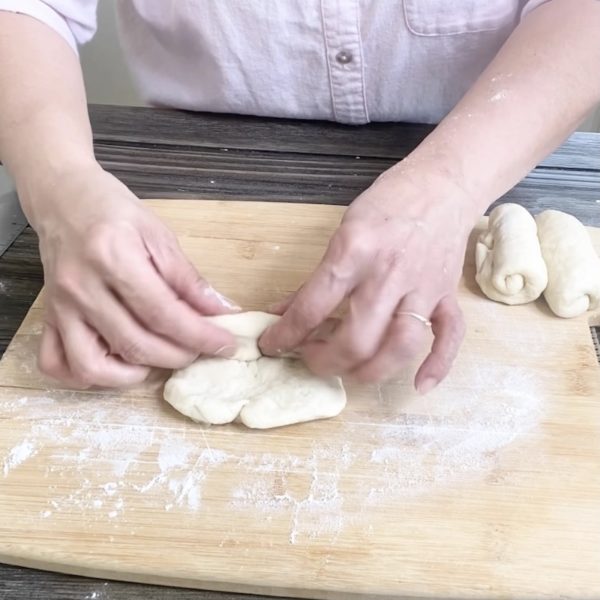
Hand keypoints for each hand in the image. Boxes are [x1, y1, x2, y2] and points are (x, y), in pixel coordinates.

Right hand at [26, 164, 237, 387]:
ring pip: (94, 366)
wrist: (63, 198)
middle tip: (201, 349)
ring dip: (135, 374)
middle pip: (135, 344)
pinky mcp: (49, 316)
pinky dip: (88, 376)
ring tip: (160, 358)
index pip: (163, 314)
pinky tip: (117, 364)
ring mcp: (60, 307)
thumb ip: (188, 277)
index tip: (226, 345)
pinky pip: (57, 364)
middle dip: (179, 356)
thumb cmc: (114, 210)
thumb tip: (221, 311)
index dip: (200, 336)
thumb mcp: (159, 234)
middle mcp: (82, 288)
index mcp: (113, 258)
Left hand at [260, 168, 475, 391]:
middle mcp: (388, 274)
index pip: (312, 307)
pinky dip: (437, 365)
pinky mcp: (446, 295)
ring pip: (400, 346)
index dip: (285, 334)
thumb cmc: (387, 203)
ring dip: (372, 371)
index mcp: (354, 252)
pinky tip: (419, 386)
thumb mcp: (341, 232)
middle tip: (311, 359)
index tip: (272, 346)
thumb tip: (284, 311)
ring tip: (351, 373)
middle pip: (356, 338)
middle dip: (325, 361)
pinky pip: (448, 336)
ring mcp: (422, 288)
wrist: (443, 183)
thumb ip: (316, 278)